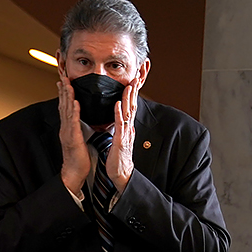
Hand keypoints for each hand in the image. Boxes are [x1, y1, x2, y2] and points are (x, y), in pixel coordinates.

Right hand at [57, 73, 89, 196]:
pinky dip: (74, 111)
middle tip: (63, 77)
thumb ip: (78, 129)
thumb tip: (81, 121)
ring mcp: (67, 132)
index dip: (64, 94)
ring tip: (67, 84)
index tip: (64, 82)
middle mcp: (65, 128)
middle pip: (63, 106)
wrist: (74, 172)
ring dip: (67, 96)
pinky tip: (75, 102)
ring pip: (67, 111)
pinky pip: (73, 122)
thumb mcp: (78, 140)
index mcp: (67, 128)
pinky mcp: (73, 138)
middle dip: (63, 90)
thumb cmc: (78, 158)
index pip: (65, 108)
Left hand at [107, 76, 138, 192]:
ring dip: (127, 99)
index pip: (131, 107)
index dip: (132, 94)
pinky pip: (119, 125)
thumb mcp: (121, 138)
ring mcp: (125, 134)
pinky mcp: (120, 141)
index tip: (133, 81)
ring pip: (127, 113)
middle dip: (134, 91)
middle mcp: (129, 128)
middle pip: (132, 106)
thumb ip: (123, 128)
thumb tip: (124, 119)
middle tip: (135, 77)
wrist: (121, 173)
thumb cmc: (119, 158)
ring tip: (128, 86)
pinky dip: (118, 113)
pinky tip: (117, 104)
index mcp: (127, 127)